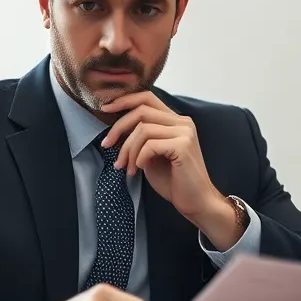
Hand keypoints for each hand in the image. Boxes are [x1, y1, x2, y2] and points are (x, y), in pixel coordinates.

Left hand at [100, 91, 220, 221]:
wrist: (195, 202)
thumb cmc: (173, 181)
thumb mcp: (151, 154)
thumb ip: (141, 138)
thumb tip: (115, 129)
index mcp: (176, 121)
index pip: (147, 98)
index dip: (124, 100)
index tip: (105, 109)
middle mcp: (182, 122)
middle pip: (141, 111)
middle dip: (118, 128)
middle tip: (106, 145)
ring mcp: (185, 132)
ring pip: (142, 130)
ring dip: (128, 150)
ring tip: (126, 168)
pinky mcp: (183, 146)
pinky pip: (149, 145)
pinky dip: (139, 158)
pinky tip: (140, 169)